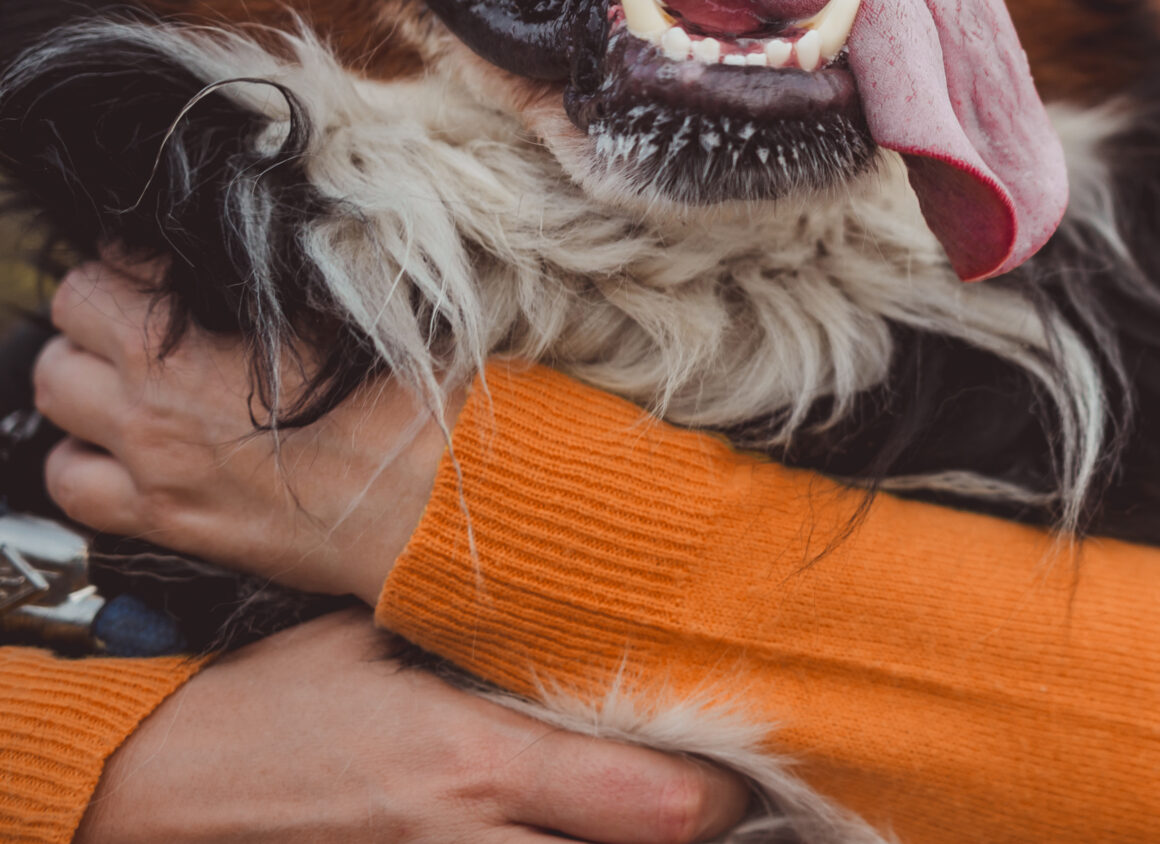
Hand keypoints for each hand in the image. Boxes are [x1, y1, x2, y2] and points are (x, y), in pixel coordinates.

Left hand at [34, 259, 442, 602]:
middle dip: (99, 309)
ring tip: (129, 375)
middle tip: (145, 311)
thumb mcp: (345, 309)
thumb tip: (241, 245)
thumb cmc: (401, 399)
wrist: (427, 499)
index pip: (105, 271)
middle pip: (66, 327)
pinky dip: (84, 459)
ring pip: (56, 402)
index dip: (136, 258)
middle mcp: (151, 405)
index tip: (171, 265)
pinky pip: (72, 485)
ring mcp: (151, 467)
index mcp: (185, 347)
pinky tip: (124, 445)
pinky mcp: (163, 520)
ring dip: (83, 379)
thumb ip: (271, 277)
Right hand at [76, 610, 751, 843]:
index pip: (655, 807)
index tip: (743, 759)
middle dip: (695, 834)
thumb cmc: (271, 701)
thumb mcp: (380, 641)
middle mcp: (471, 840)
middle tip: (726, 797)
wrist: (156, 788)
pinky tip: (585, 831)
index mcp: (478, 761)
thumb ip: (485, 639)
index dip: (719, 794)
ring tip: (665, 817)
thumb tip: (582, 600)